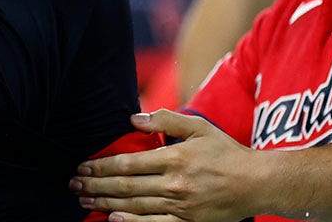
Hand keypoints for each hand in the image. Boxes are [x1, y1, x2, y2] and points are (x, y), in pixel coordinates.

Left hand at [70, 110, 261, 221]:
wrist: (257, 184)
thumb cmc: (226, 152)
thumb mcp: (198, 127)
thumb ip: (165, 119)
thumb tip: (132, 119)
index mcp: (174, 158)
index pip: (127, 163)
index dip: (101, 165)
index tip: (83, 166)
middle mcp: (175, 183)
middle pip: (125, 185)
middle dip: (96, 185)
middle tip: (74, 185)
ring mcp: (181, 206)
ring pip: (134, 205)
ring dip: (105, 202)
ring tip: (85, 200)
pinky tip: (112, 219)